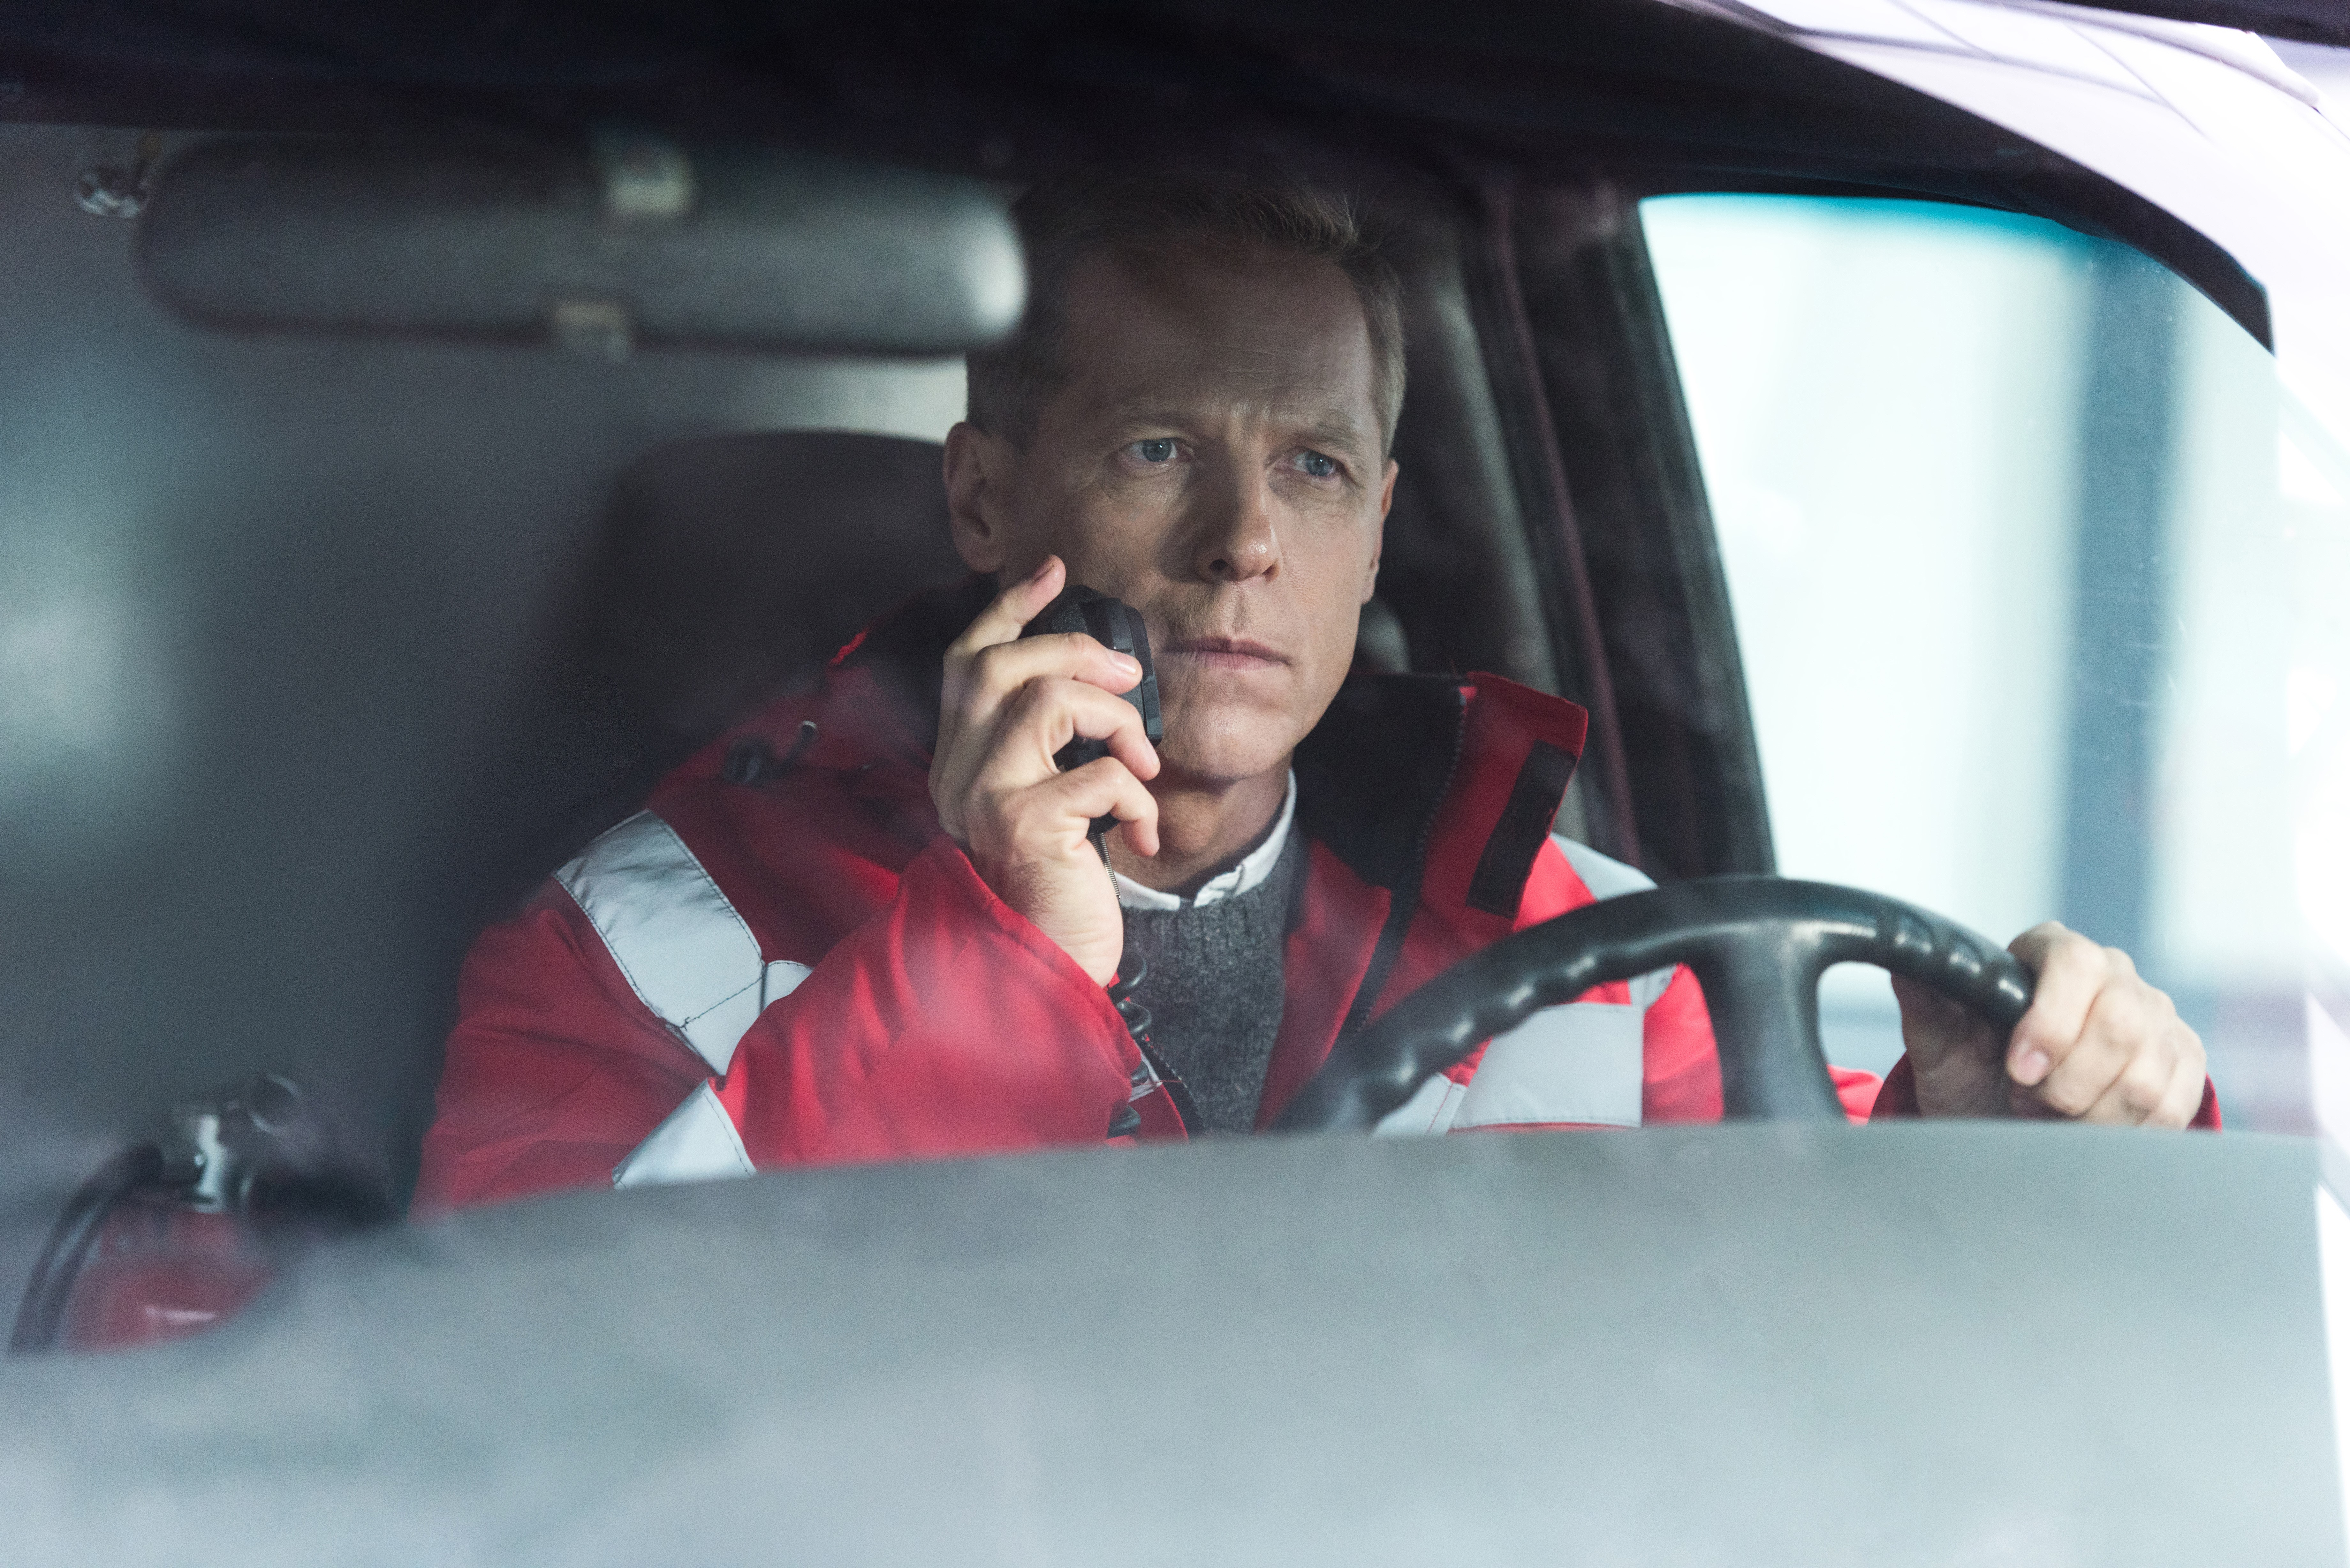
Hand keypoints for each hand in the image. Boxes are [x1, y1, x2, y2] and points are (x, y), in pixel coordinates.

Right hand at [930, 556, 1160, 984]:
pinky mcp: (1025, 828)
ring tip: (1144, 764)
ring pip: (1044, 701)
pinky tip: (1143, 833)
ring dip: (1113, 720)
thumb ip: (1053, 749)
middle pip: (998, 665)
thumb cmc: (1057, 889)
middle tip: (1129, 672)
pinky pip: (1096, 773)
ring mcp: (984, 799)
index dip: (1011, 609)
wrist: (1043, 971)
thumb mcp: (1052, 805)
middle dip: (1071, 649)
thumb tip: (1103, 677)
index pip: (968, 661)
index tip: (1055, 572)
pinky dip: (1136, 794)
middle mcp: (957, 775)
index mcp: (961, 763)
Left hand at [1892, 922, 2205, 1126]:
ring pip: (2147, 1075)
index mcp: (2053, 953)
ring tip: (2050, 1115)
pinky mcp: (2184, 1062)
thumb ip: (1928, 999)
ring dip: (2091, 1113)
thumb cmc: (1970, 1071)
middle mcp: (2115, 974)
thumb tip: (1909, 956)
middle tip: (2026, 1101)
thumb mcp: (1939, 1042)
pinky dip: (2124, 1131)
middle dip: (2067, 1082)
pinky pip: (2173, 1105)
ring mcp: (2157, 1017)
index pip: (2076, 964)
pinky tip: (2088, 1128)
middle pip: (2121, 1023)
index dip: (2051, 1023)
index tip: (2018, 1070)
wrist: (2005, 1118)